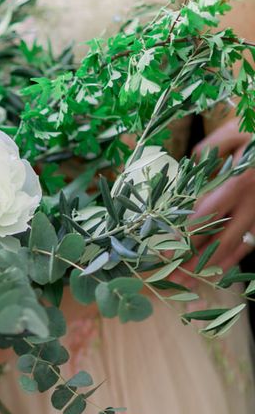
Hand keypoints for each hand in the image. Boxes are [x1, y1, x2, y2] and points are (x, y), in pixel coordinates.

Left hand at [183, 120, 254, 275]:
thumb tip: (188, 166)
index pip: (209, 214)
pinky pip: (249, 242)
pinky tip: (216, 270)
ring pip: (237, 245)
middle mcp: (253, 201)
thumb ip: (208, 149)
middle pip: (221, 238)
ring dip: (213, 266)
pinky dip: (233, 258)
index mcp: (241, 181)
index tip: (167, 252)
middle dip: (196, 262)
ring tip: (190, 282)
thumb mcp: (233, 131)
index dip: (188, 236)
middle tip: (174, 280)